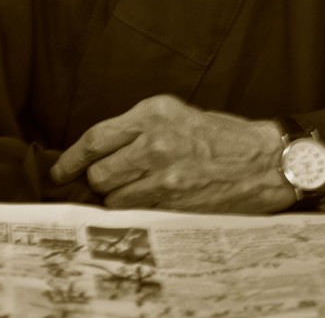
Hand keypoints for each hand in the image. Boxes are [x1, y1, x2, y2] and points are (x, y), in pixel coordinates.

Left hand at [51, 94, 294, 211]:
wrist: (263, 160)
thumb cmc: (220, 138)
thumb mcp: (177, 116)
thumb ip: (139, 129)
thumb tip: (98, 154)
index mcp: (153, 112)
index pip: (96, 137)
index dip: (72, 158)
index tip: (60, 171)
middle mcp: (155, 139)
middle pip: (99, 171)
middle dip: (100, 182)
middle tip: (112, 183)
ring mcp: (164, 172)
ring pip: (113, 196)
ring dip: (118, 199)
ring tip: (140, 191)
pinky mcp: (174, 199)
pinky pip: (135, 211)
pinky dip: (136, 211)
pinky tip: (152, 202)